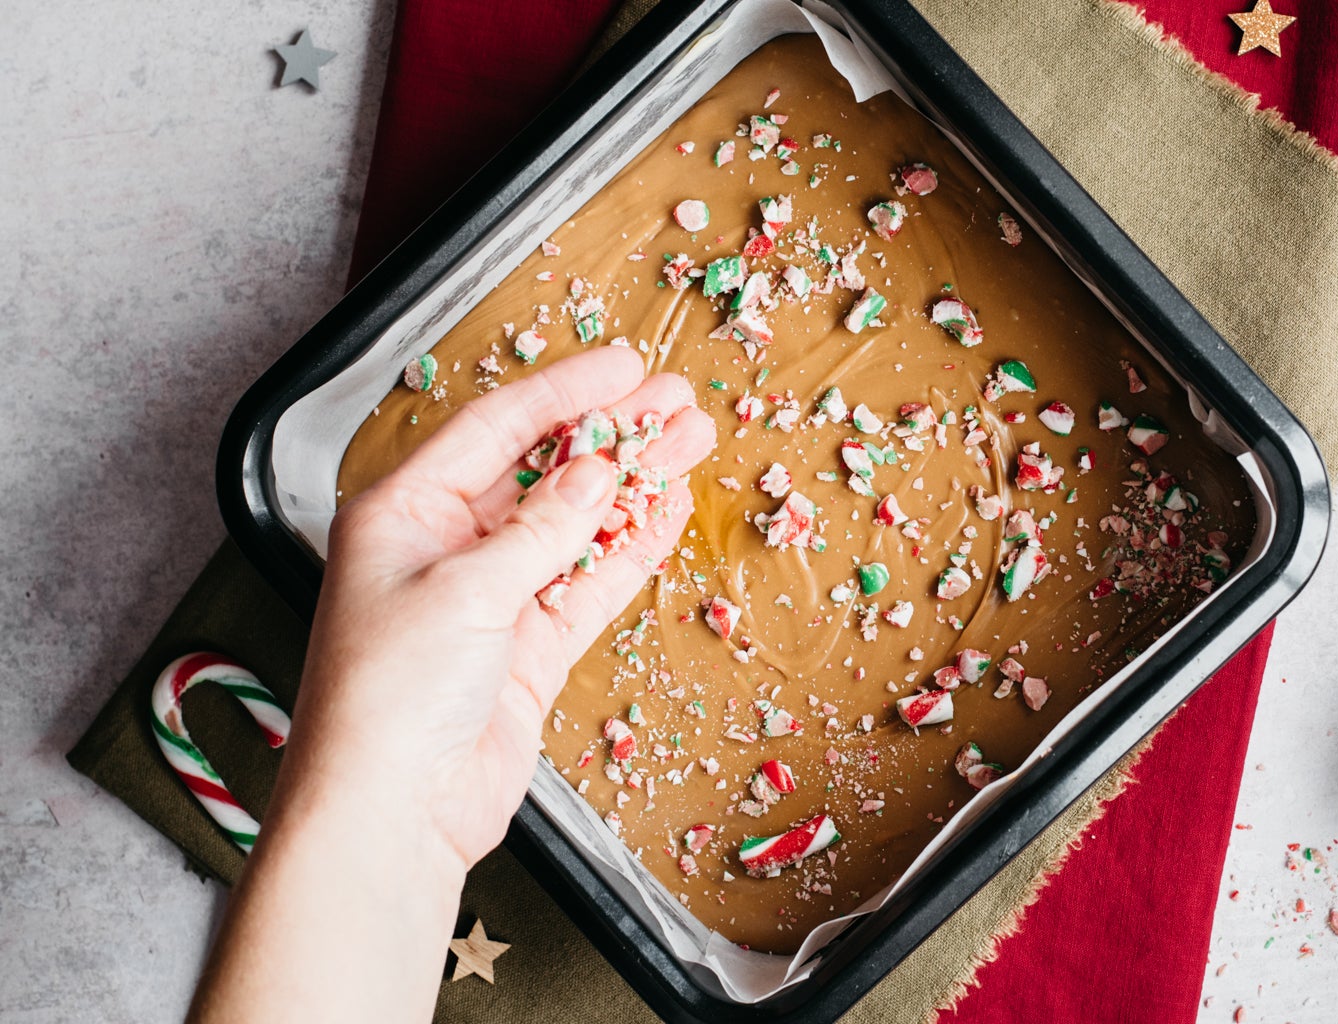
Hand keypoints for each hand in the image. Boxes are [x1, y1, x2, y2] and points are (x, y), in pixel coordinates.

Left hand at [192, 347, 715, 1021]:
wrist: (392, 808)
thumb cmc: (389, 694)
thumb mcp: (465, 589)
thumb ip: (541, 527)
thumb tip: (599, 471)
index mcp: (403, 510)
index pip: (496, 428)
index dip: (566, 392)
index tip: (625, 365)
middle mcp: (446, 544)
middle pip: (544, 470)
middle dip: (613, 432)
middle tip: (678, 399)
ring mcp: (492, 596)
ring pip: (576, 523)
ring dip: (634, 485)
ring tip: (691, 442)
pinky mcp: (528, 646)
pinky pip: (588, 582)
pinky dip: (630, 549)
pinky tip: (668, 513)